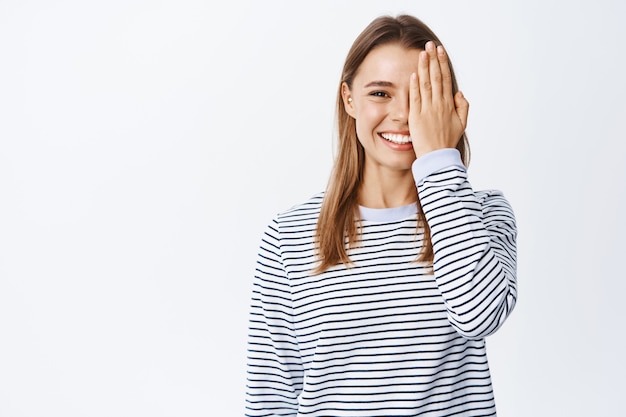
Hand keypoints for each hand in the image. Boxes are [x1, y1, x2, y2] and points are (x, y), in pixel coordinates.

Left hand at [409, 41, 468, 158]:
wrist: (438, 158)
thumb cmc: (448, 141)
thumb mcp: (461, 124)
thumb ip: (462, 107)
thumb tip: (459, 92)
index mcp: (449, 105)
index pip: (445, 79)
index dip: (442, 64)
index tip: (440, 51)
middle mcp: (438, 105)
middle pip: (436, 78)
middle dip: (433, 60)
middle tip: (430, 44)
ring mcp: (427, 111)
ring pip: (426, 85)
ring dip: (423, 68)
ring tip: (422, 53)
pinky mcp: (416, 118)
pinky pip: (416, 99)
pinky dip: (415, 86)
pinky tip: (413, 74)